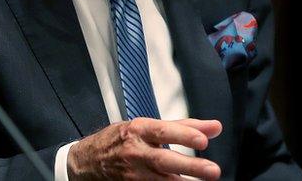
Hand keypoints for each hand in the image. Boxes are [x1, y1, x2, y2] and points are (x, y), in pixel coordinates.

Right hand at [67, 117, 221, 179]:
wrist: (88, 162)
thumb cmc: (118, 141)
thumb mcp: (143, 127)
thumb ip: (181, 128)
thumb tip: (214, 128)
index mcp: (137, 130)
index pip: (162, 131)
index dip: (183, 135)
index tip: (203, 140)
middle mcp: (135, 152)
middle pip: (164, 160)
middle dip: (189, 166)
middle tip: (212, 170)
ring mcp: (133, 174)